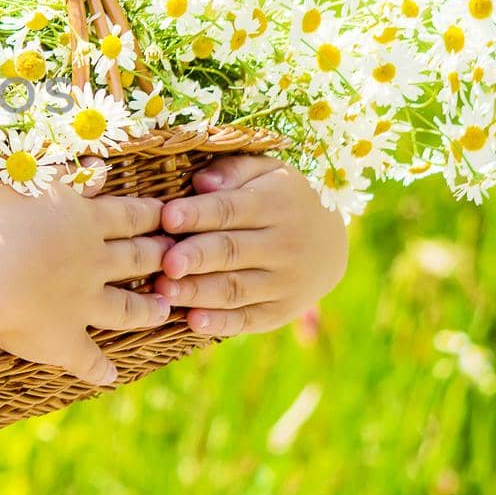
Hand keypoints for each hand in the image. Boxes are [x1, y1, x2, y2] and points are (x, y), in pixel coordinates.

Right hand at [0, 169, 173, 386]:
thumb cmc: (1, 218)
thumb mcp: (34, 181)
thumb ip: (68, 174)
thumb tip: (100, 166)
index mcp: (86, 223)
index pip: (131, 217)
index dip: (151, 216)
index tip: (169, 216)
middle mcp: (94, 263)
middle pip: (137, 259)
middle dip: (160, 257)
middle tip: (178, 258)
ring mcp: (84, 304)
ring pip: (127, 308)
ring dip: (146, 310)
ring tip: (162, 312)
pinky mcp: (64, 338)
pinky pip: (86, 357)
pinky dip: (98, 368)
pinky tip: (109, 376)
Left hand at [149, 154, 347, 336]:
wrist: (331, 244)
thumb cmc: (281, 198)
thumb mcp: (266, 172)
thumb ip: (232, 171)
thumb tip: (201, 182)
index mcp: (274, 204)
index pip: (230, 209)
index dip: (198, 214)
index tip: (167, 216)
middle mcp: (282, 245)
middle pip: (231, 251)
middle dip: (196, 257)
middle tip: (164, 262)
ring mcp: (284, 282)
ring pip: (235, 288)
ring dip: (198, 292)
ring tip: (164, 292)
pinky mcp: (280, 311)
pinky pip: (248, 319)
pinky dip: (220, 323)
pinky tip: (193, 321)